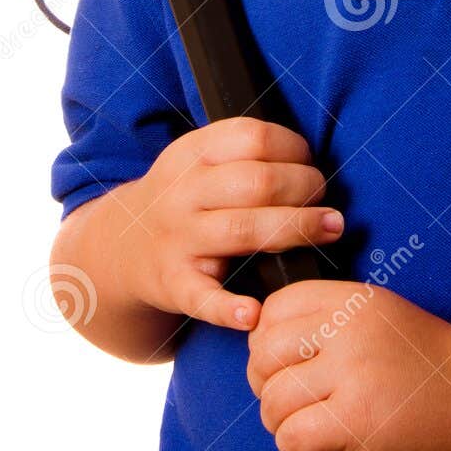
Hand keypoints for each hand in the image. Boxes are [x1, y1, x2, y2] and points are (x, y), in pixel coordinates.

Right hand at [122, 117, 343, 331]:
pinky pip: (203, 297)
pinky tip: (254, 313)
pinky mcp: (174, 284)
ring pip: (244, 230)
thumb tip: (312, 163)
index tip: (310, 165)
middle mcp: (183, 193)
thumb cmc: (185, 200)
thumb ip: (245, 155)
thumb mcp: (199, 160)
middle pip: (258, 183)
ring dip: (297, 230)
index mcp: (193, 153)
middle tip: (328, 204)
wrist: (119, 249)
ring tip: (331, 230)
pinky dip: (228, 308)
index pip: (253, 137)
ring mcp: (178, 239)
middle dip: (306, 188)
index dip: (294, 149)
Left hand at [246, 280, 450, 450]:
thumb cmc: (430, 366)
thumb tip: (265, 342)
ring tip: (306, 423)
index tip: (283, 362)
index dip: (266, 340)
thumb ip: (330, 321)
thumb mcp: (382, 318)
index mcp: (355, 299)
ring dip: (280, 421)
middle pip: (264, 354)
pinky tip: (319, 443)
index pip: (275, 308)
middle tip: (289, 399)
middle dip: (265, 383)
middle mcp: (350, 328)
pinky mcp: (358, 419)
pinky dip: (294, 446)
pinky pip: (291, 436)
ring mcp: (354, 373)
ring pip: (274, 399)